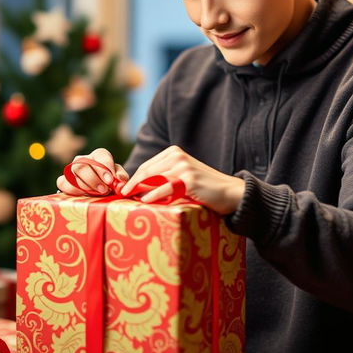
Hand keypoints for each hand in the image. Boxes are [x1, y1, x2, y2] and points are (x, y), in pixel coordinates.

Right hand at [56, 148, 128, 195]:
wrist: (101, 193)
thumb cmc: (111, 184)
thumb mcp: (119, 179)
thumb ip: (121, 178)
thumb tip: (119, 180)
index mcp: (99, 155)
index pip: (101, 155)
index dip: (105, 167)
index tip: (110, 180)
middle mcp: (83, 159)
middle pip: (84, 163)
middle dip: (94, 178)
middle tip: (104, 190)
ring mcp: (72, 169)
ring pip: (74, 172)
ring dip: (85, 185)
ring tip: (96, 194)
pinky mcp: (64, 180)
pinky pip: (63, 182)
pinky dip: (72, 190)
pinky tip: (83, 195)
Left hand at [120, 145, 244, 214]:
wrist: (231, 192)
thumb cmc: (205, 188)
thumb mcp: (183, 177)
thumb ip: (165, 177)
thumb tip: (140, 189)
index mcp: (174, 152)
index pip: (147, 166)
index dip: (133, 177)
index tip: (123, 189)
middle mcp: (177, 156)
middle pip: (146, 171)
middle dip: (132, 183)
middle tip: (121, 194)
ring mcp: (183, 167)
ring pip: (153, 178)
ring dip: (138, 189)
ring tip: (129, 199)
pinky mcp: (189, 179)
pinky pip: (165, 187)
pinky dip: (153, 194)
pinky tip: (145, 200)